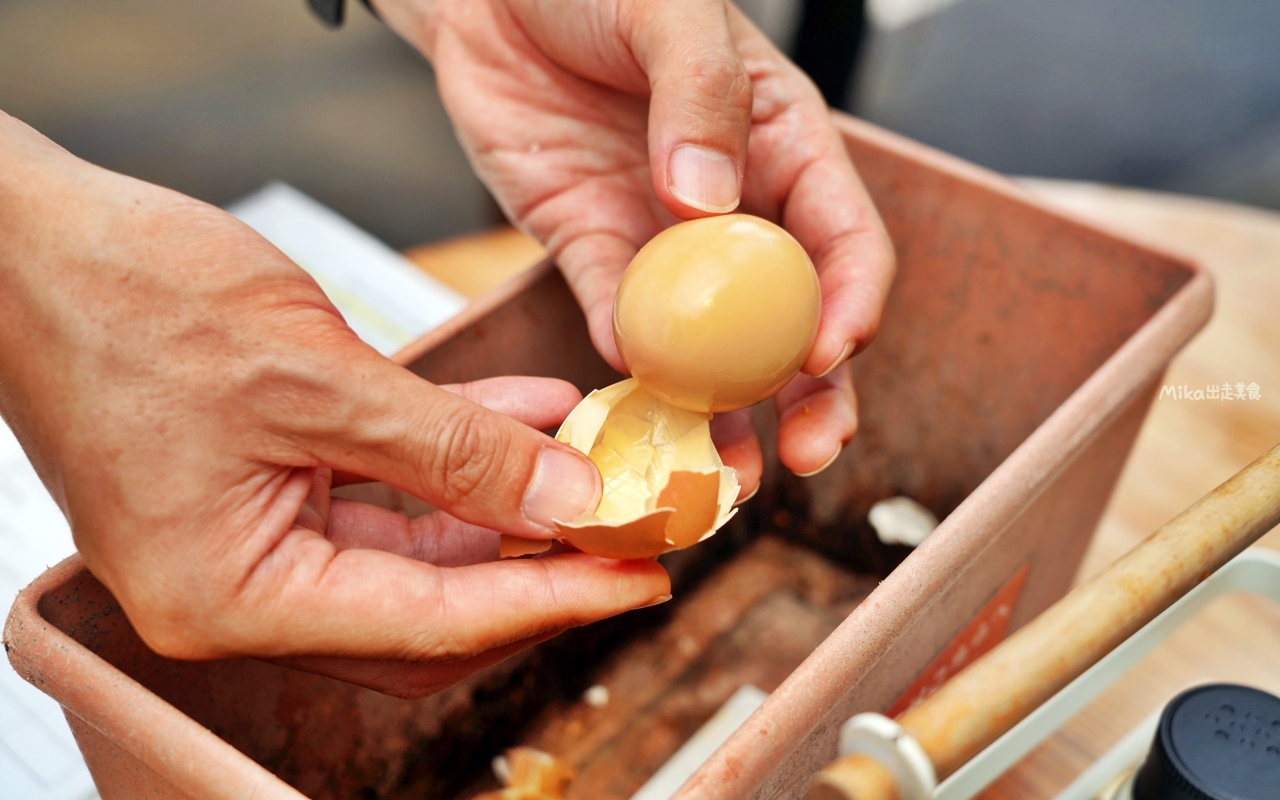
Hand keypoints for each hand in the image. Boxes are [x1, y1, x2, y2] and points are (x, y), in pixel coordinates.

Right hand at [0, 114, 668, 697]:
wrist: (30, 241)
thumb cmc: (124, 298)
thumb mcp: (317, 376)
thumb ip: (452, 450)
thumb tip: (568, 498)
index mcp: (231, 595)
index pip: (431, 622)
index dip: (552, 601)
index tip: (640, 577)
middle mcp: (237, 590)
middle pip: (427, 604)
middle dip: (537, 566)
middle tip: (633, 536)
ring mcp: (247, 542)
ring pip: (413, 552)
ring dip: (507, 505)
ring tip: (594, 467)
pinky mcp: (260, 490)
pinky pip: (381, 495)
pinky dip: (455, 460)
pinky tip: (528, 418)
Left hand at [376, 0, 894, 491]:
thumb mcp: (668, 13)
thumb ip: (698, 97)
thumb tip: (707, 202)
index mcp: (783, 144)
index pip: (843, 239)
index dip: (850, 302)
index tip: (829, 352)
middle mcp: (735, 208)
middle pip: (791, 319)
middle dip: (810, 394)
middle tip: (806, 453)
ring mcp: (662, 239)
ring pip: (710, 343)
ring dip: (724, 410)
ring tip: (726, 472)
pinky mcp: (591, 251)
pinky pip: (616, 320)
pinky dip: (630, 365)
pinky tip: (635, 402)